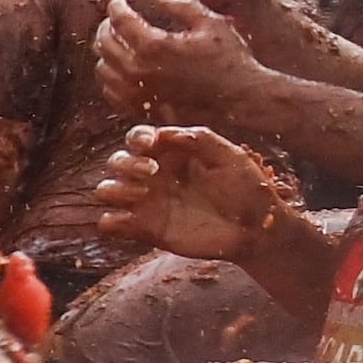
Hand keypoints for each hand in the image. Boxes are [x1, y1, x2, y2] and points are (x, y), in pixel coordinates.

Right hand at [93, 120, 297, 264]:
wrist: (256, 230)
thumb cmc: (247, 190)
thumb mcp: (230, 156)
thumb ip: (200, 138)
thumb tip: (164, 133)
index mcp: (172, 154)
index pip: (139, 138)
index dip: (137, 137)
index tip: (149, 143)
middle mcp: (154, 176)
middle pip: (117, 161)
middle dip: (127, 163)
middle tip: (151, 172)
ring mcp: (147, 203)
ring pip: (106, 190)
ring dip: (115, 189)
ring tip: (142, 194)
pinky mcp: (143, 229)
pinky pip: (109, 223)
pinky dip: (111, 221)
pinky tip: (133, 219)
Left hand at [99, 0, 272, 124]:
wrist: (239, 97)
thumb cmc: (229, 58)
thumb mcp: (210, 22)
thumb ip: (182, 5)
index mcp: (153, 46)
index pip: (119, 19)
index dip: (116, 5)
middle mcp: (138, 71)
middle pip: (104, 42)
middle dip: (108, 25)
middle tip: (116, 18)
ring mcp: (136, 93)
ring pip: (103, 68)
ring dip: (107, 51)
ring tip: (119, 41)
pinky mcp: (140, 109)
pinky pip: (110, 92)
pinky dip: (111, 76)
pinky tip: (122, 67)